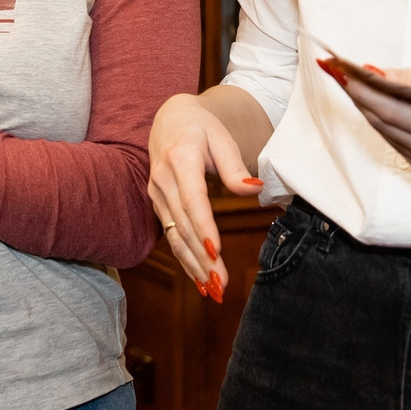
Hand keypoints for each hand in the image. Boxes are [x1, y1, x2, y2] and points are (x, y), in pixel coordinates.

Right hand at [146, 94, 262, 301]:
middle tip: (221, 284)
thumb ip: (236, 167)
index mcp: (180, 158)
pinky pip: (171, 236)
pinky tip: (199, 279)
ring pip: (174, 236)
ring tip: (212, 289)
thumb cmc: (201, 128)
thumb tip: (254, 190)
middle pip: (183, 225)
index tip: (215, 251)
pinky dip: (185, 259)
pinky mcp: (158, 205)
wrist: (169, 120)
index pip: (192, 199)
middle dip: (201, 258)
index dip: (203, 227)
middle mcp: (162, 179)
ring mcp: (156, 194)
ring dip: (193, 265)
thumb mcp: (221, 139)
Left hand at [324, 57, 410, 174]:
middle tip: (332, 66)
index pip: (390, 107)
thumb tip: (371, 74)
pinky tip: (366, 94)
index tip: (336, 66)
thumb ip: (409, 78)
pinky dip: (377, 114)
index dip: (360, 87)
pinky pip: (391, 135)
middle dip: (355, 91)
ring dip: (362, 101)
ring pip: (383, 128)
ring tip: (343, 75)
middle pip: (382, 119)